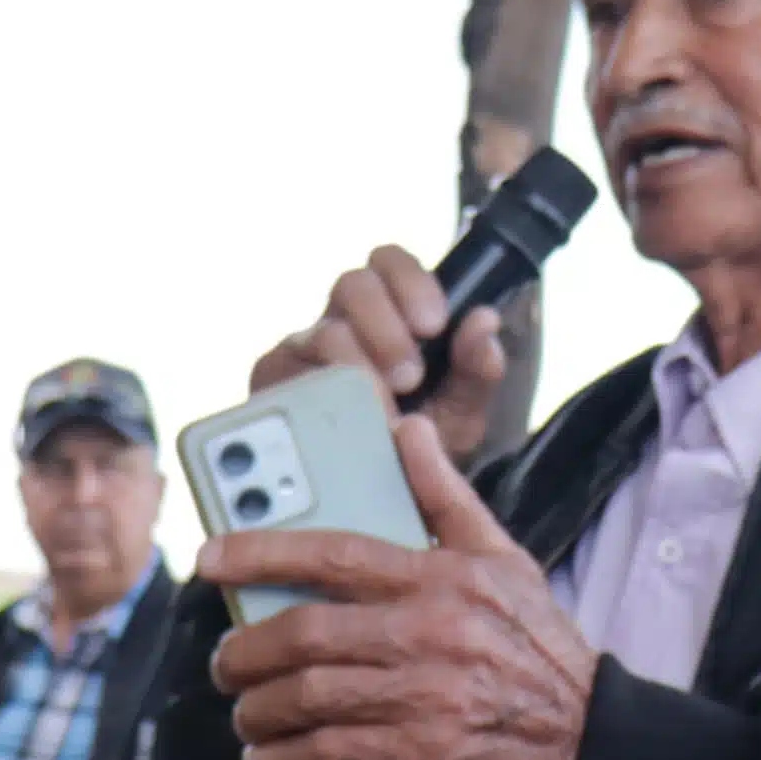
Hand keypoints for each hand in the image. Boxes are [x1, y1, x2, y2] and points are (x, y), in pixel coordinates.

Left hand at [199, 419, 596, 759]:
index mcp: (443, 577)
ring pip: (307, 697)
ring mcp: (426, 695)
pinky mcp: (424, 755)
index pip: (334, 555)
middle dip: (245, 651)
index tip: (209, 561)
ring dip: (257, 711)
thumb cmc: (541, 650)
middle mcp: (431, 631)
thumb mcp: (504, 560)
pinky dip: (285, 759)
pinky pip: (330, 753)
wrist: (594, 746)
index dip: (260, 553)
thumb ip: (447, 496)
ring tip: (246, 714)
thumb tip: (408, 430)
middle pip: (304, 633)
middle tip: (226, 662)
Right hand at [248, 245, 510, 463]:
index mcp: (389, 310)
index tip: (433, 325)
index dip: (410, 282)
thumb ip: (476, 367)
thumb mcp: (461, 409)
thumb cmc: (422, 440)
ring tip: (384, 408)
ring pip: (322, 330)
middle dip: (385, 327)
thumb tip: (485, 321)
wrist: (382, 497)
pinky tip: (341, 420)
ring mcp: (304, 349)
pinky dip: (319, 392)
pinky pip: (285, 370)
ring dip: (358, 365)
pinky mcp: (275, 383)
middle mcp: (342, 320)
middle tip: (410, 376)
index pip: (389, 262)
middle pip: (351, 284)